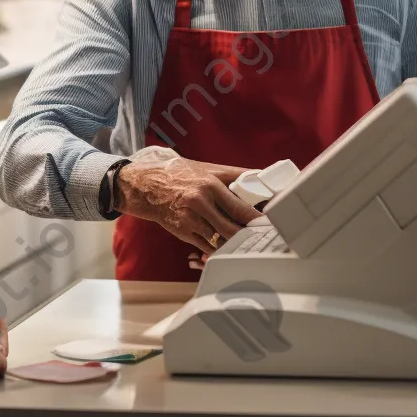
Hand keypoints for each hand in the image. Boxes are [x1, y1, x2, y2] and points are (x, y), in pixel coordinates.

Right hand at [114, 158, 260, 252]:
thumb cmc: (179, 175)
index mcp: (209, 185)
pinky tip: (225, 247)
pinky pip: (206, 246)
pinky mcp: (182, 232)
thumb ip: (233, 175)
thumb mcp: (207, 168)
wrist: (146, 186)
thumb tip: (260, 176)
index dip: (257, 220)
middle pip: (232, 229)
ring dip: (234, 244)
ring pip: (220, 241)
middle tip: (262, 239)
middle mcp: (199, 202)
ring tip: (247, 245)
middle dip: (248, 236)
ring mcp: (190, 220)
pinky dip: (217, 248)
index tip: (270, 225)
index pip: (240, 208)